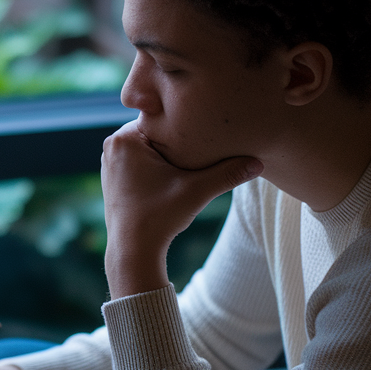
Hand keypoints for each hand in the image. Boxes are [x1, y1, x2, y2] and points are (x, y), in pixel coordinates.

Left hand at [102, 121, 262, 297]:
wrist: (133, 252)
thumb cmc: (159, 219)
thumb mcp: (197, 192)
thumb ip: (227, 174)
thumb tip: (260, 162)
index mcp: (125, 138)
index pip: (164, 118)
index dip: (188, 125)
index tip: (209, 131)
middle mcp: (113, 144)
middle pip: (157, 131)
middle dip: (180, 138)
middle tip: (207, 143)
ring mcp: (110, 160)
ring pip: (150, 145)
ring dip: (170, 151)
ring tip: (195, 156)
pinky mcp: (114, 175)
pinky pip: (141, 158)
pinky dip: (158, 163)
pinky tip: (177, 171)